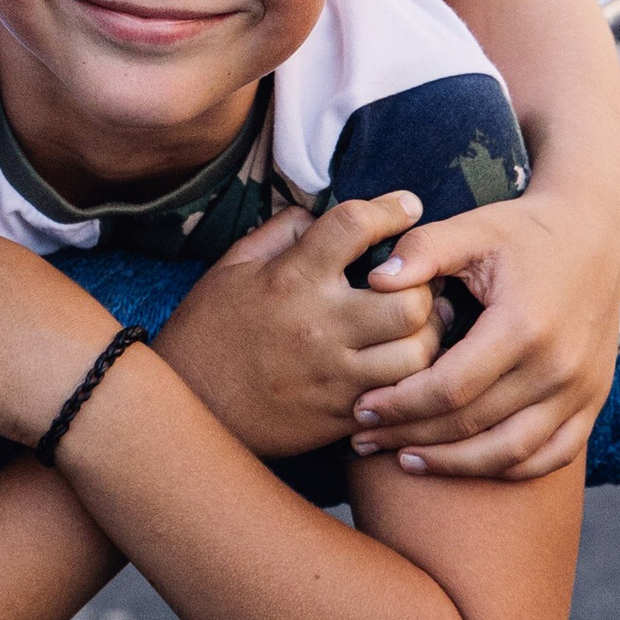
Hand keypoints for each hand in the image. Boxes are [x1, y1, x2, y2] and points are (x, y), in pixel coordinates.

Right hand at [155, 194, 449, 462]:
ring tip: (422, 325)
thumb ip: (281, 232)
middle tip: (423, 280)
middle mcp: (319, 324)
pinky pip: (400, 396)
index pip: (355, 226)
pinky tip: (403, 363)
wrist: (191, 405)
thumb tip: (323, 214)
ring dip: (429, 335)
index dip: (392, 208)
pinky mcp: (341, 414)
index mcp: (292, 277)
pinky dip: (412, 377)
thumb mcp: (232, 266)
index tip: (407, 205)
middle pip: (409, 299)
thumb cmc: (210, 328)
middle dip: (425, 284)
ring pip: (418, 353)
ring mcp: (334, 375)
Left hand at [349, 193, 619, 479]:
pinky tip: (465, 463)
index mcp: (523, 326)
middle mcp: (557, 368)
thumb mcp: (471, 228)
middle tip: (365, 438)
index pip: (450, 387)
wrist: (595, 233)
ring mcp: (581, 390)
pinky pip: (551, 455)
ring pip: (511, 452)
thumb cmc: (523, 230)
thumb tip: (375, 282)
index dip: (401, 404)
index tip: (361, 407)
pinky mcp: (593, 400)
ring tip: (405, 459)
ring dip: (454, 464)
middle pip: (474, 424)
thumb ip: (421, 251)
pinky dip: (506, 467)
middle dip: (412, 436)